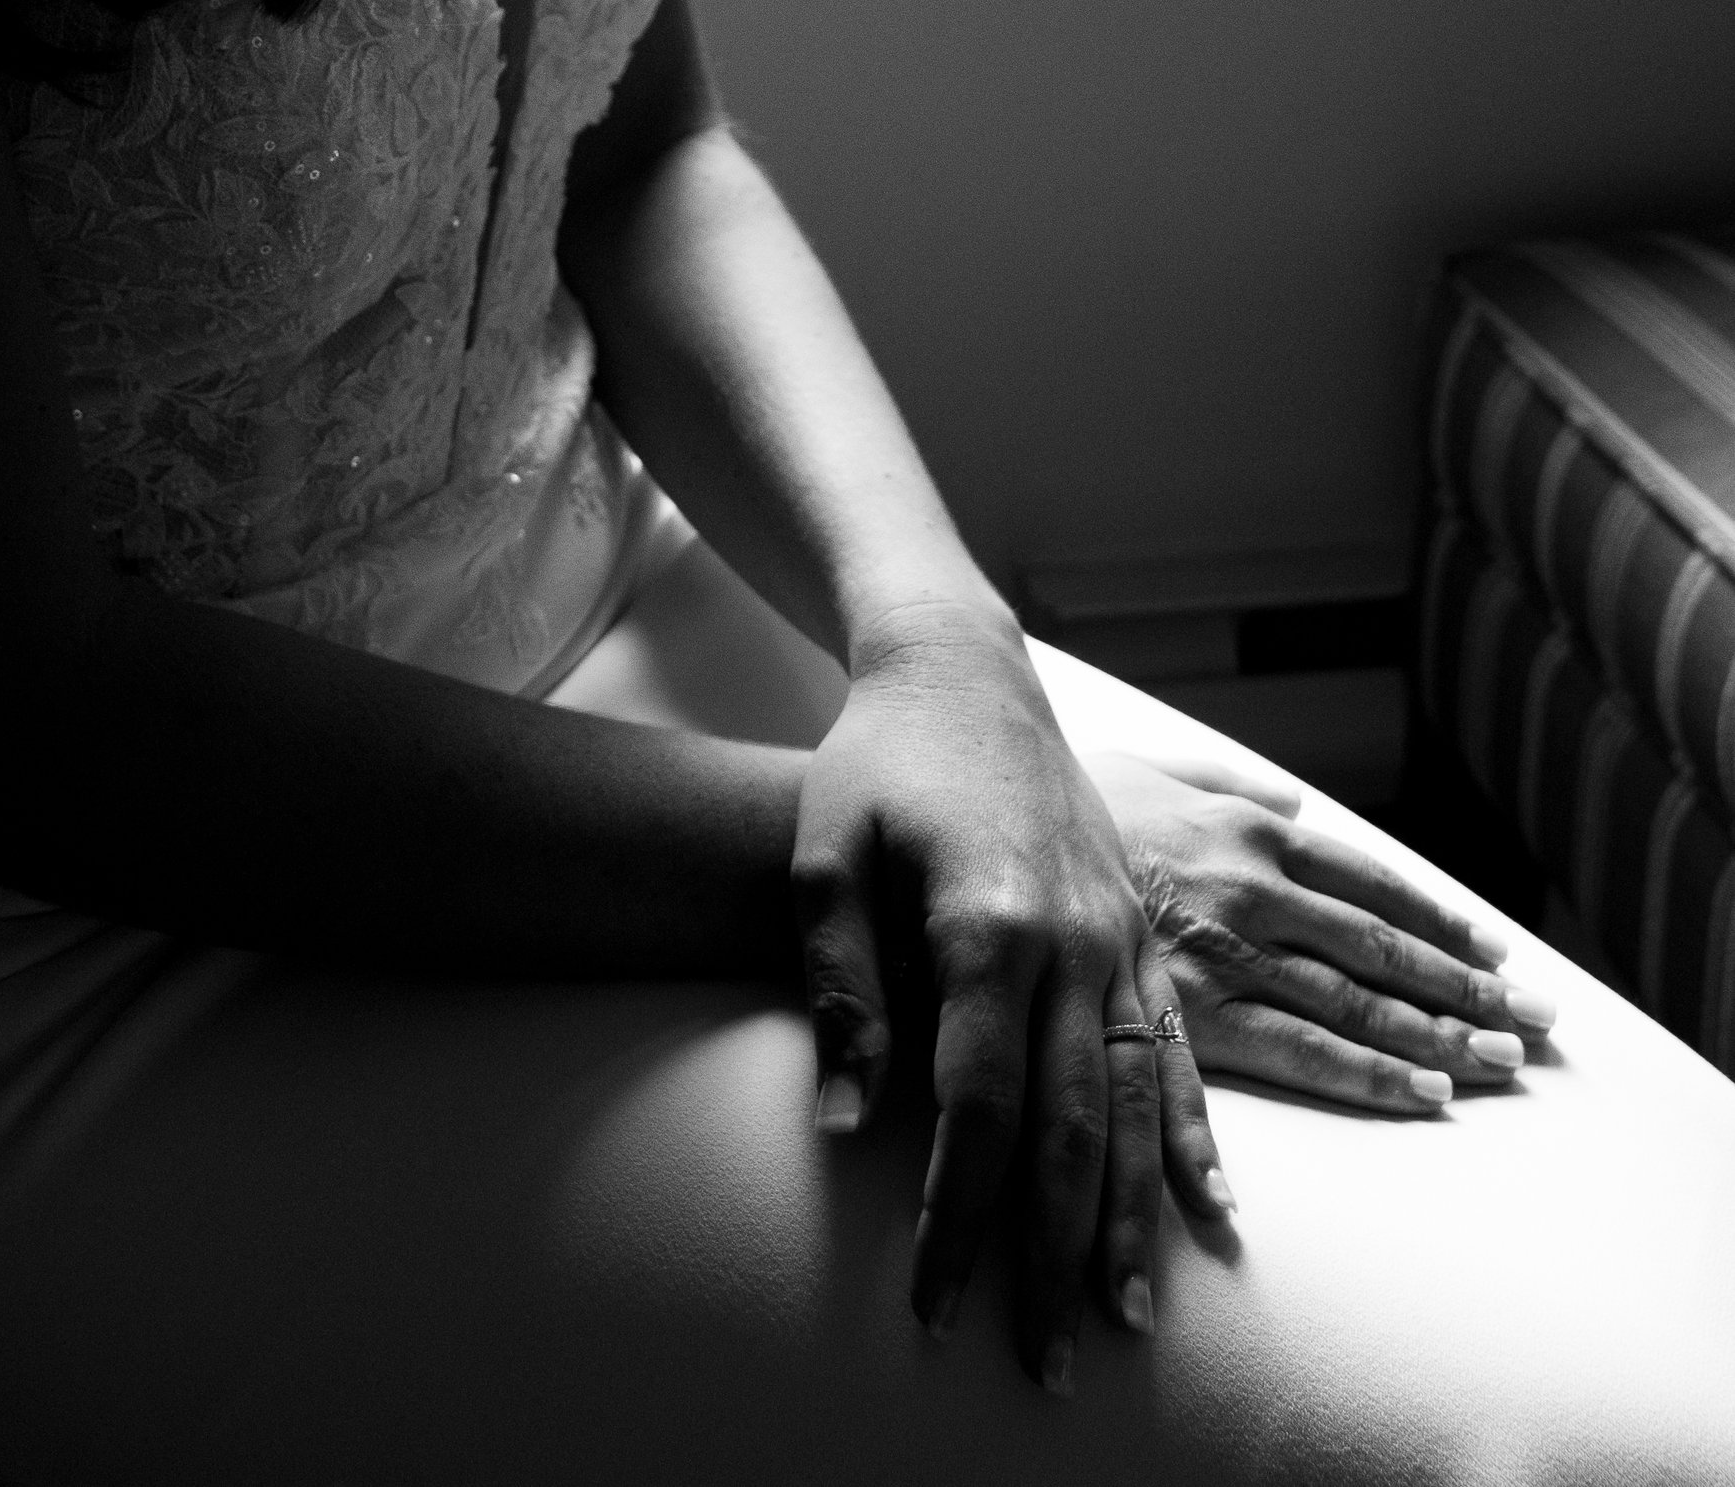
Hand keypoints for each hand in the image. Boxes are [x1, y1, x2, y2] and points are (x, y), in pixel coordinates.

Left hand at [793, 601, 1232, 1395]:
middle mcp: (1071, 940)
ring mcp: (1118, 937)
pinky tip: (1206, 1214)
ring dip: (1129, 1217)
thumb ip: (841, 992)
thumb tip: (845, 1127)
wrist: (960, 670)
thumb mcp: (824, 858)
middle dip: (1052, 1252)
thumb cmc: (874, 763)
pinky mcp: (1140, 933)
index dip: (958, 1214)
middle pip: (1069, 1126)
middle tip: (1042, 1362)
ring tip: (1117, 1317)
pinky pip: (1178, 1052)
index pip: (976, 1106)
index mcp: (987, 923)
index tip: (932, 1302)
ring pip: (1136, 1103)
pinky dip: (1192, 1138)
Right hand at [1082, 744, 1558, 1109]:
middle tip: (1534, 1028)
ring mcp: (1225, 952)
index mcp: (1251, 829)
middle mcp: (1254, 889)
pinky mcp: (1188, 1009)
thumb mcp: (1156, 768)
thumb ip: (1231, 781)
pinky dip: (1363, 1077)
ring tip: (1498, 1069)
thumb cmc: (1066, 797)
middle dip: (1464, 993)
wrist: (980, 820)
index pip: (1372, 884)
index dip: (1440, 924)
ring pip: (1355, 1004)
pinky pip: (1293, 1053)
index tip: (1497, 956)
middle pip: (1382, 952)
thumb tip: (1296, 803)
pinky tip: (1419, 1097)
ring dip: (1437, 1039)